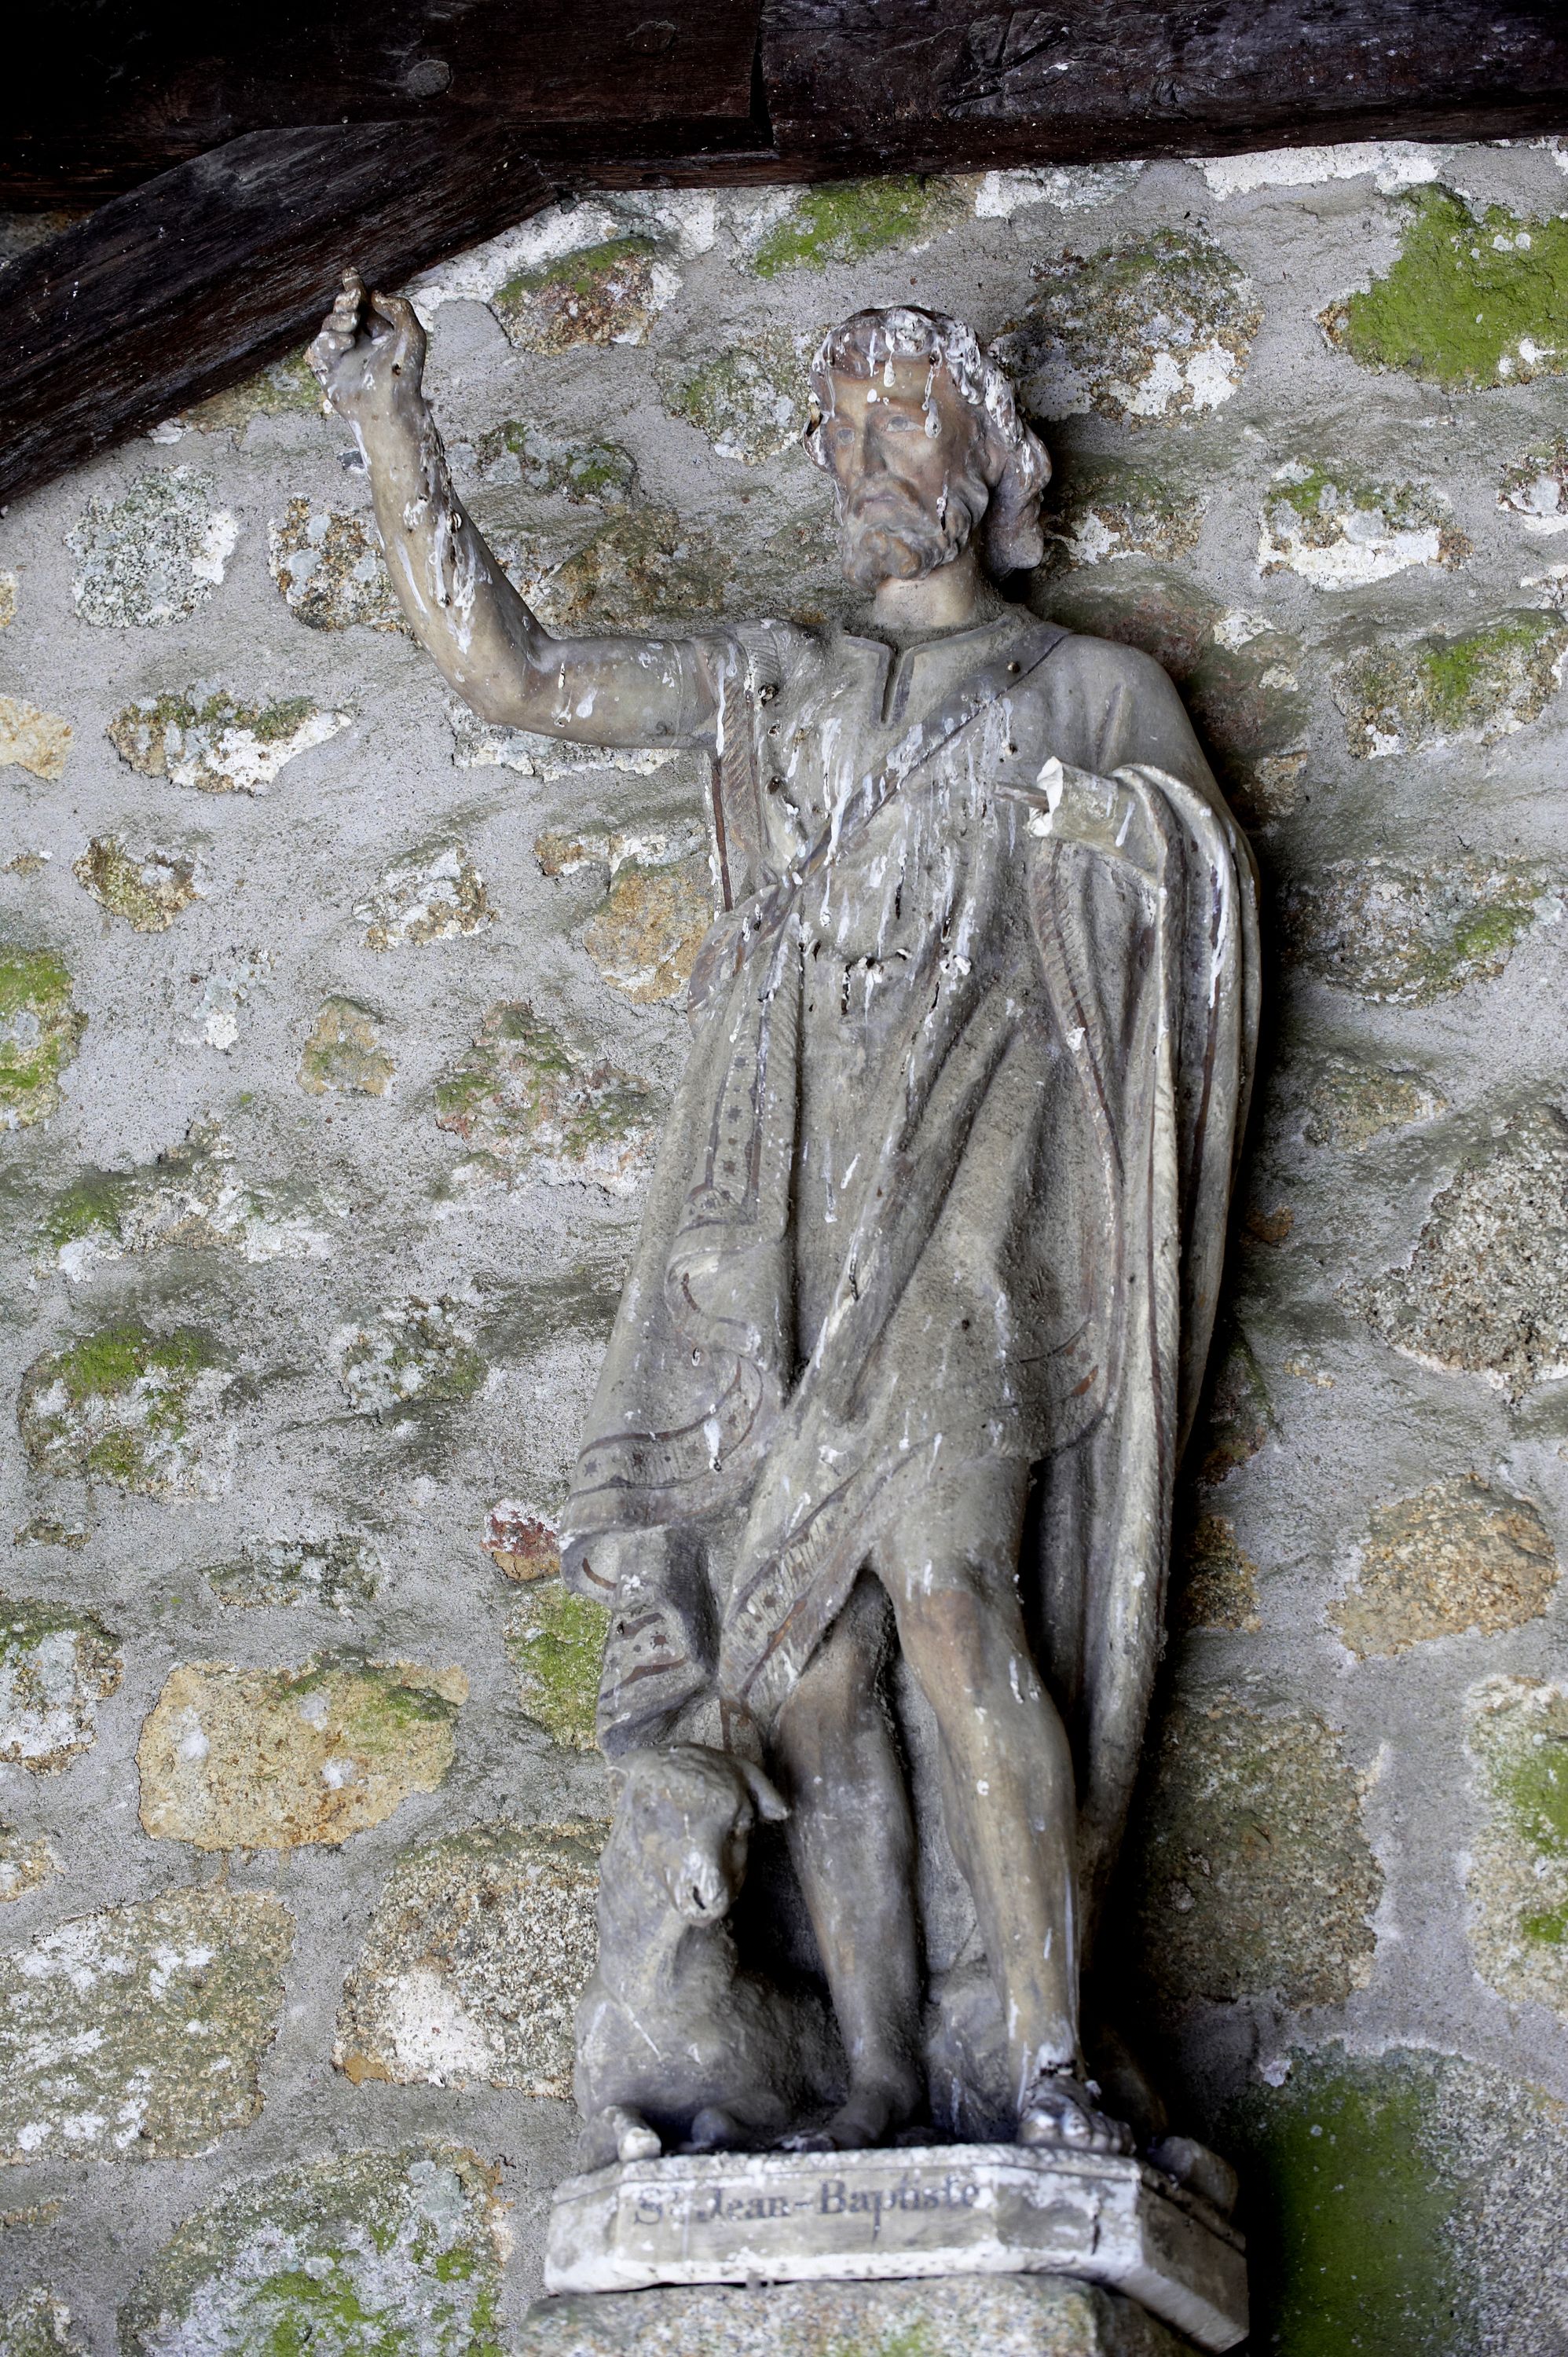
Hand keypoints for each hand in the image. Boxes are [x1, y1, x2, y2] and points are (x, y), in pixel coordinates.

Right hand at [308, 270, 425, 431]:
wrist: (390, 409)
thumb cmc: (404, 376)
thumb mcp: (413, 335)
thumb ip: (400, 307)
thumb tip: (375, 295)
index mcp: (378, 332)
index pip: (362, 304)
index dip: (353, 287)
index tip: (350, 273)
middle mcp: (360, 343)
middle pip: (342, 311)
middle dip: (345, 302)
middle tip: (353, 304)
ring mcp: (342, 358)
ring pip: (328, 326)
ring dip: (336, 322)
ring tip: (351, 330)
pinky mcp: (327, 372)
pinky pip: (316, 350)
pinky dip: (327, 342)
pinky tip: (344, 344)